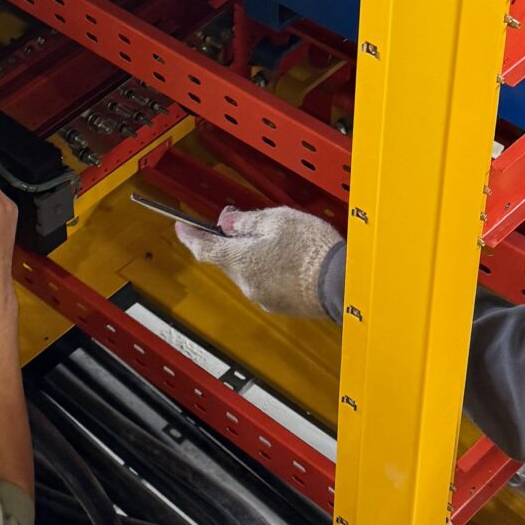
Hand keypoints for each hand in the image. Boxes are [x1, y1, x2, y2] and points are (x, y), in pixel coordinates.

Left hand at [175, 204, 342, 318]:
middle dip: (231, 241)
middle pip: (226, 259)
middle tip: (243, 222)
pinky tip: (288, 258)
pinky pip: (264, 282)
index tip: (182, 227)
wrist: (342, 283)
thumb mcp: (277, 220)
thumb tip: (228, 221)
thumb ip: (247, 221)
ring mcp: (263, 297)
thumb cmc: (312, 250)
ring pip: (247, 271)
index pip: (203, 248)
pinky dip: (268, 269)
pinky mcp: (280, 304)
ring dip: (253, 255)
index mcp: (240, 260)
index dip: (190, 236)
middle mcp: (246, 283)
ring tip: (279, 239)